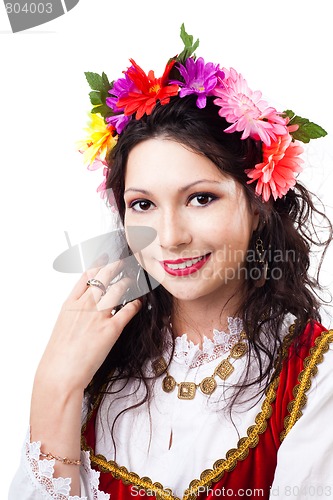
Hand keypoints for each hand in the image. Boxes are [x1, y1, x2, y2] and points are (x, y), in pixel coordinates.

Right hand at [34, 261, 141, 392]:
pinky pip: (128, 310)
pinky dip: (136, 304)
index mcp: (71, 304)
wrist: (60, 373)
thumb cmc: (59, 354)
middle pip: (103, 277)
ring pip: (118, 289)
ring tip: (133, 280)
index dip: (98, 263)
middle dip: (116, 265)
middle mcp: (85, 306)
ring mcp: (98, 316)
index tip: (105, 256)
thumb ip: (75, 312)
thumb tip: (85, 307)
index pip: (86, 276)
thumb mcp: (63, 326)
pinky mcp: (111, 329)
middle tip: (124, 259)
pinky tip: (140, 302)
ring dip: (127, 283)